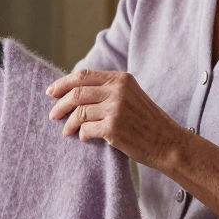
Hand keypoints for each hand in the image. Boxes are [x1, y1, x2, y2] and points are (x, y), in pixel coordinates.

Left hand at [45, 69, 189, 170]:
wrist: (167, 142)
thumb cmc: (146, 122)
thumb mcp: (130, 96)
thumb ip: (107, 90)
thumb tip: (72, 92)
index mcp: (120, 79)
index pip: (83, 76)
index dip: (63, 83)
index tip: (51, 92)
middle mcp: (118, 90)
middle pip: (76, 93)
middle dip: (60, 105)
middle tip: (53, 115)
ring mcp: (116, 108)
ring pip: (78, 112)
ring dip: (69, 123)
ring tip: (67, 131)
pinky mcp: (113, 128)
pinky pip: (86, 129)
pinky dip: (82, 134)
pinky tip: (84, 137)